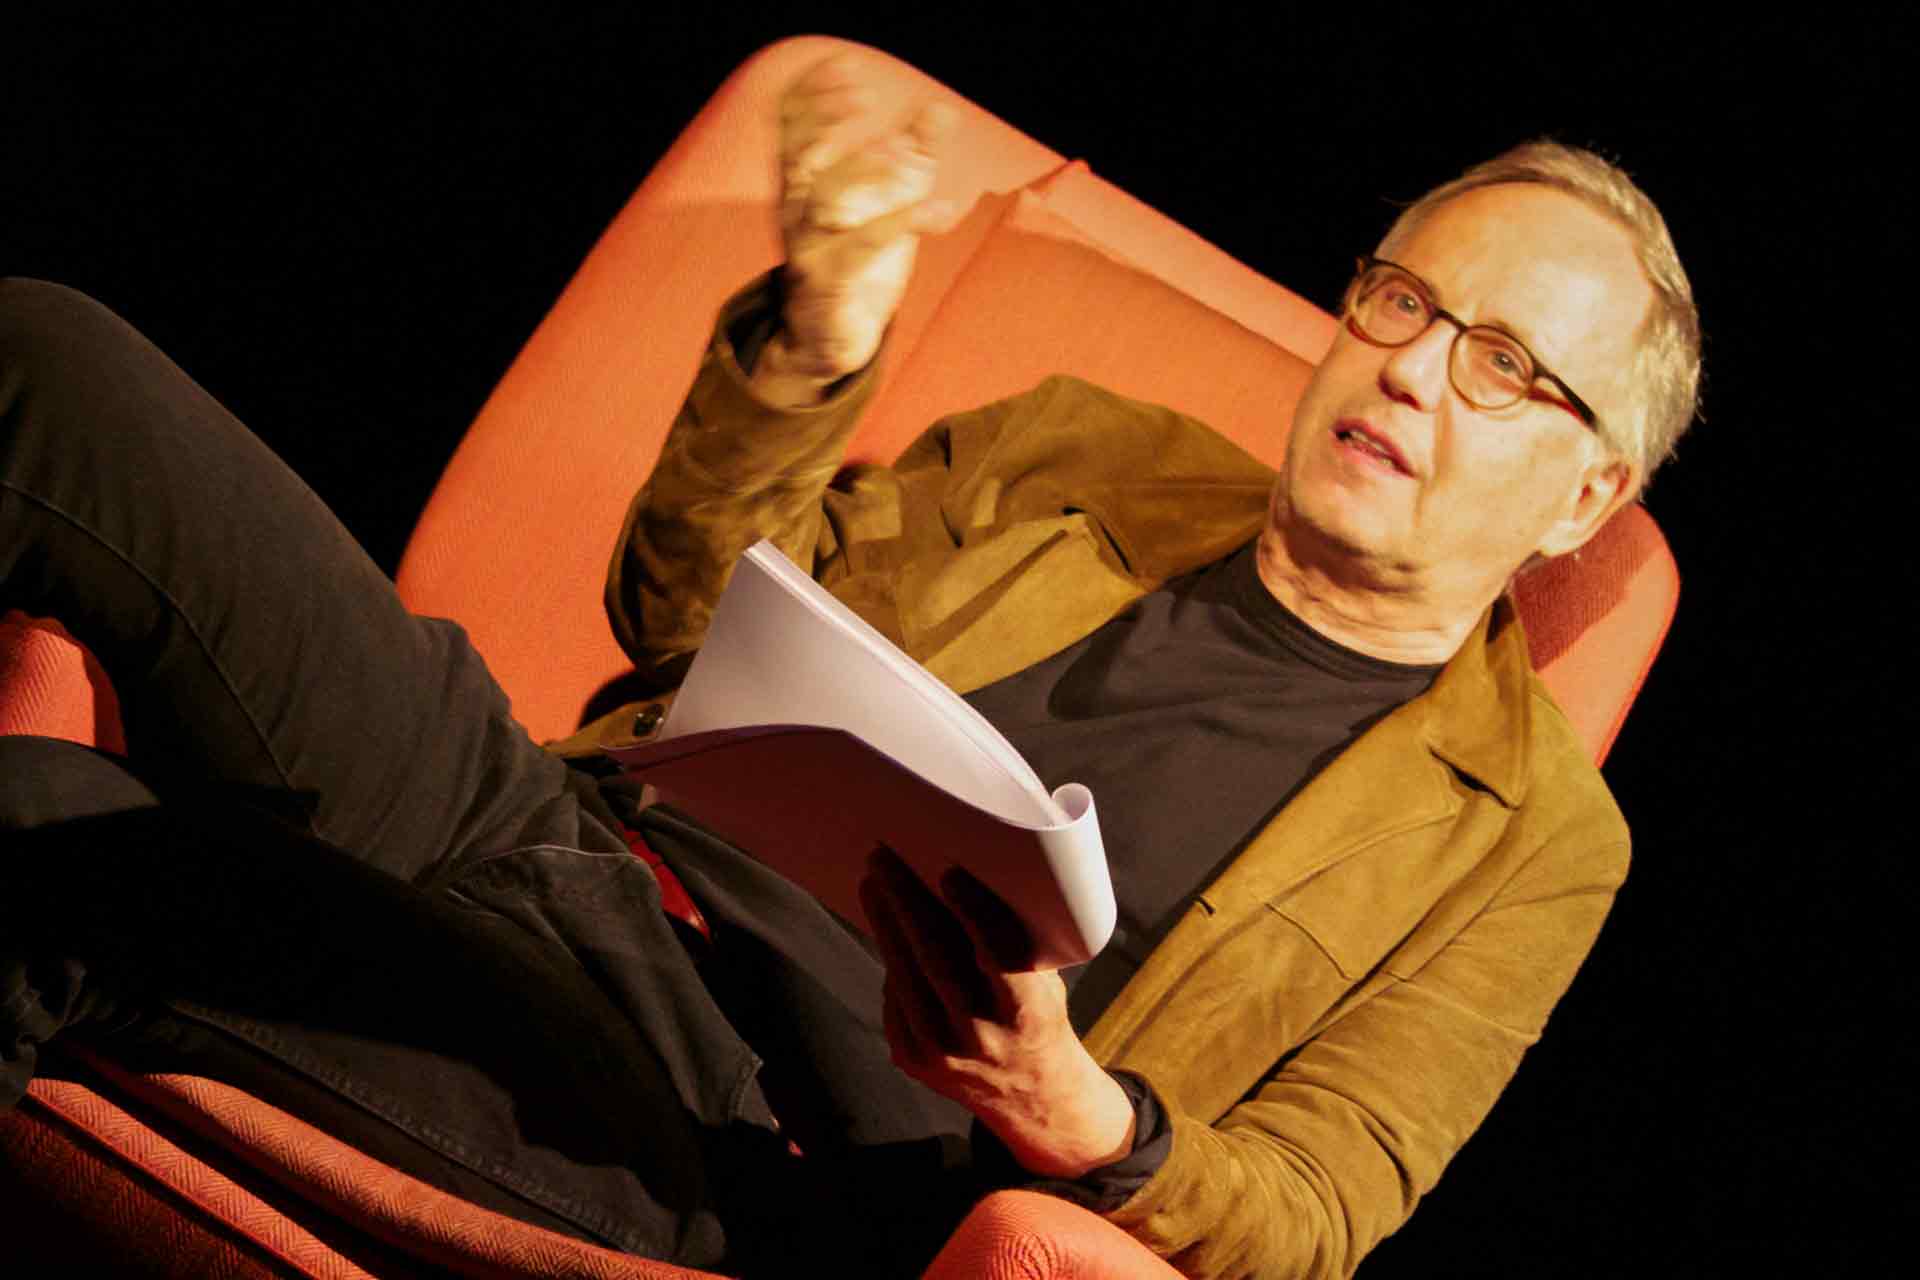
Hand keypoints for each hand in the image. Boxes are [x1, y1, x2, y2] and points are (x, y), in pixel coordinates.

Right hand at [757, 55, 957, 401]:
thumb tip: (941, 109)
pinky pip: (862, 248)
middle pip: (798, 154)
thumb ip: (913, 157)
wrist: (828, 339)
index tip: (846, 66)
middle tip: (861, 95)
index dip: (812, 94)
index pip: (790, 129)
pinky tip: (941, 212)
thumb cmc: (856, 262)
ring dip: (863, 167)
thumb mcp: (888, 203)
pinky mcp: (830, 282)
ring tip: (903, 154)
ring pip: (825, 198)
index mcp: (803, 186)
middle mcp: (796, 211)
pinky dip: (903, 225)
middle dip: (823, 118)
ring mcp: (808, 247)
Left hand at [859, 850, 1135, 1178]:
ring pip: (904, 977)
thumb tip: (960, 880)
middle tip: (884, 858)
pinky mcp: (913, 1060)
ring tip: (872, 884)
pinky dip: (891, 960)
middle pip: (935, 960)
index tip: (949, 873)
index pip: (997, 957)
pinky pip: (895, 999)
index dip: (972, 913)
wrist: (1031, 1095)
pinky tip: (885, 926)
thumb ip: (1009, 946)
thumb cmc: (1038, 1015)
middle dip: (906, 903)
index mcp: (1027, 1014)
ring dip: (885, 924)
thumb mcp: (1043, 984)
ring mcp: (942, 1054)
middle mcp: (982, 1039)